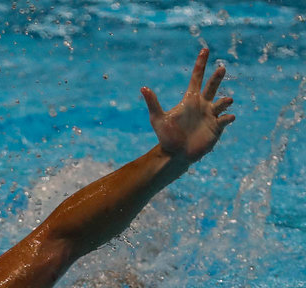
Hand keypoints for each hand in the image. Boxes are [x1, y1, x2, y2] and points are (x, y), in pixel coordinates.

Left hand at [141, 48, 234, 162]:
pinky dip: (228, 118)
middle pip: (212, 87)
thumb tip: (143, 88)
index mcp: (190, 99)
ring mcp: (211, 115)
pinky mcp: (217, 127)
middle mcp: (203, 104)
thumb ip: (152, 103)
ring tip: (227, 100)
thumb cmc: (167, 136)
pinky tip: (228, 117)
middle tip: (220, 68)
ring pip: (222, 103)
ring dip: (225, 101)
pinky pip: (225, 120)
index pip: (197, 77)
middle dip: (216, 78)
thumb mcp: (158, 119)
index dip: (201, 64)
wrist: (175, 154)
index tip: (205, 49)